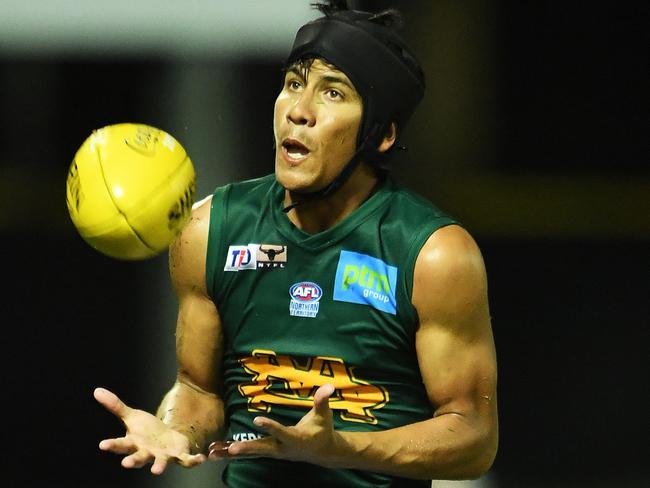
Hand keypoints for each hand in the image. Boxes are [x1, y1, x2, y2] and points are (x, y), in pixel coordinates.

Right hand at [94, 387, 205, 473]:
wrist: (166, 440)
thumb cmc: (145, 431)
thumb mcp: (131, 416)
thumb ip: (115, 406)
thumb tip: (97, 390)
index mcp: (134, 443)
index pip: (120, 444)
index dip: (112, 445)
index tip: (102, 445)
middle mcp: (146, 453)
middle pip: (138, 458)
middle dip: (133, 461)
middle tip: (126, 464)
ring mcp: (162, 456)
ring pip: (159, 463)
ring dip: (158, 466)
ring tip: (155, 471)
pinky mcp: (178, 456)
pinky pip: (186, 461)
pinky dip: (193, 461)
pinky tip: (201, 458)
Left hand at [208, 384, 343, 467]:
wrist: (323, 452)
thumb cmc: (323, 430)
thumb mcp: (324, 415)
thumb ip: (322, 400)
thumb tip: (328, 385)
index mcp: (296, 438)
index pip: (281, 432)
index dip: (270, 426)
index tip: (256, 420)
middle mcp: (283, 448)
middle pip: (263, 449)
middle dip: (247, 449)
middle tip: (231, 449)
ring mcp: (276, 453)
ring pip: (253, 453)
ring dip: (234, 453)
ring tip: (215, 454)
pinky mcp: (270, 453)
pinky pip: (251, 453)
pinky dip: (235, 454)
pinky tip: (218, 453)